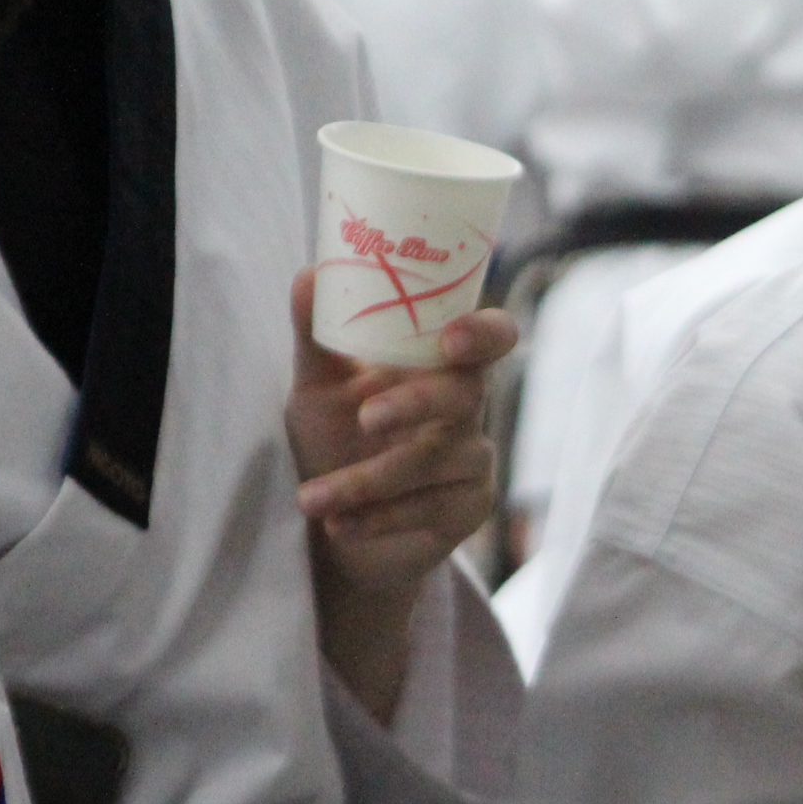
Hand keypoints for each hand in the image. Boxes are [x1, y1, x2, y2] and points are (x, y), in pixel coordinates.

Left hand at [288, 268, 506, 718]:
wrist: (335, 526)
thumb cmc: (334, 441)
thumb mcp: (317, 387)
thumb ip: (316, 336)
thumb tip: (310, 276)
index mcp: (440, 364)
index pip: (492, 335)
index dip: (485, 333)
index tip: (451, 340)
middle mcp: (468, 407)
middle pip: (466, 394)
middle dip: (416, 403)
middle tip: (367, 419)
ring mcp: (474, 459)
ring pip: (432, 462)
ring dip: (365, 481)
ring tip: (310, 499)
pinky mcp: (470, 508)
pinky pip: (428, 507)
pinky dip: (375, 517)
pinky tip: (337, 524)